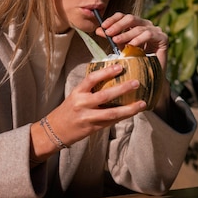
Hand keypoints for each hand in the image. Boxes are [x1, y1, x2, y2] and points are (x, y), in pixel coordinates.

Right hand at [30, 63, 147, 157]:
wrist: (55, 130)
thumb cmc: (68, 110)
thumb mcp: (75, 96)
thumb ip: (90, 90)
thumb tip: (112, 78)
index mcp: (77, 92)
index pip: (92, 79)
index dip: (106, 72)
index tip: (119, 66)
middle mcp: (82, 104)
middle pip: (105, 96)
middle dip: (122, 89)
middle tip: (136, 83)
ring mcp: (88, 117)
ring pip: (112, 113)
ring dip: (129, 108)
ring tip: (142, 103)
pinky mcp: (94, 128)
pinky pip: (111, 122)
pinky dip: (123, 116)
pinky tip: (133, 112)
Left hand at [94, 12, 168, 73]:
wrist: (149, 77)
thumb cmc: (135, 62)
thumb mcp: (120, 47)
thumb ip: (112, 37)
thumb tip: (99, 30)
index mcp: (136, 25)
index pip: (123, 16)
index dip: (113, 19)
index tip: (103, 26)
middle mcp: (146, 25)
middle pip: (131, 18)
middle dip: (118, 25)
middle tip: (108, 33)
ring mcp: (156, 30)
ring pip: (139, 28)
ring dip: (126, 34)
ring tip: (116, 40)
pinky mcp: (163, 38)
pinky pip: (150, 35)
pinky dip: (139, 39)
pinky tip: (132, 45)